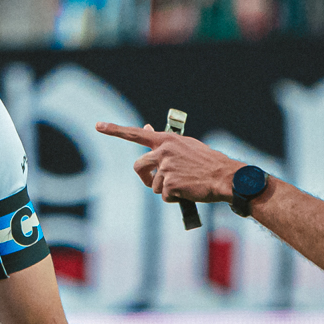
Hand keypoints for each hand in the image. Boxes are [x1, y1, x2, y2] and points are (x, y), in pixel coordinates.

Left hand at [97, 124, 242, 204]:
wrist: (224, 177)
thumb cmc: (206, 162)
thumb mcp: (184, 146)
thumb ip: (163, 142)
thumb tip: (144, 129)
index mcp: (166, 139)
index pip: (135, 134)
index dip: (114, 130)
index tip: (98, 125)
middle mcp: (163, 151)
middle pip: (138, 167)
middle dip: (146, 178)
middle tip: (156, 182)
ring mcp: (166, 168)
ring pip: (154, 185)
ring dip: (165, 189)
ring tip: (184, 184)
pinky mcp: (169, 184)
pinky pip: (164, 196)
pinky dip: (174, 198)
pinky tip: (187, 191)